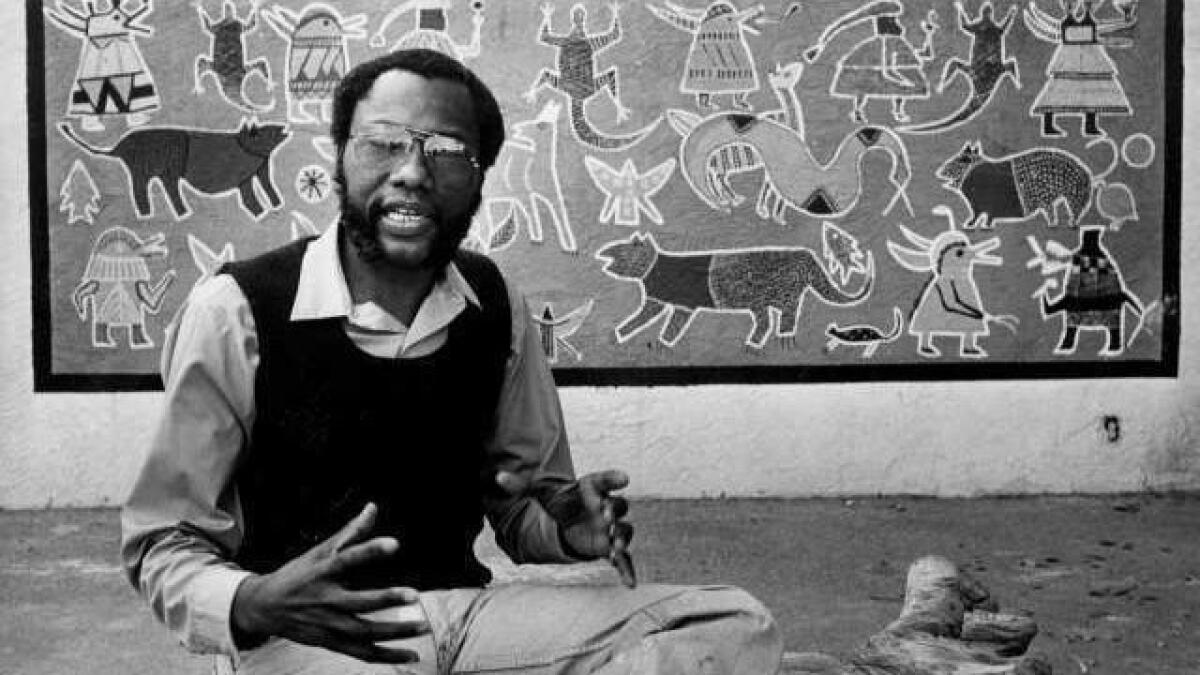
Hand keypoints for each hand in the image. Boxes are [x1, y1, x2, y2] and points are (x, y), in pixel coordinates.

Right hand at [230, 503, 429, 662]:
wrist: (262, 608)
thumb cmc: (297, 574)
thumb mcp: (319, 551)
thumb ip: (351, 532)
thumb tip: (373, 507)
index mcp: (322, 571)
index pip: (347, 559)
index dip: (370, 551)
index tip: (395, 543)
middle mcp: (324, 600)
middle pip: (358, 603)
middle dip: (386, 599)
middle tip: (415, 595)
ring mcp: (327, 624)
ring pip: (364, 632)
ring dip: (395, 631)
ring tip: (424, 626)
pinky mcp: (330, 642)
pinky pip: (361, 653)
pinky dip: (387, 656)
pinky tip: (412, 656)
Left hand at [497, 469, 635, 586]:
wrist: (570, 521)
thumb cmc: (560, 502)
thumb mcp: (540, 494)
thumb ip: (521, 486)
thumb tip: (498, 477)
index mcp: (591, 489)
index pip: (604, 480)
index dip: (613, 479)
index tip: (623, 478)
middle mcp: (606, 507)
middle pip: (618, 506)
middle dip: (613, 510)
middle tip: (605, 515)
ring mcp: (610, 528)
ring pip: (623, 530)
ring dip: (621, 537)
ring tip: (615, 545)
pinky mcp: (609, 548)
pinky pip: (624, 560)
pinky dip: (627, 571)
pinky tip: (630, 584)